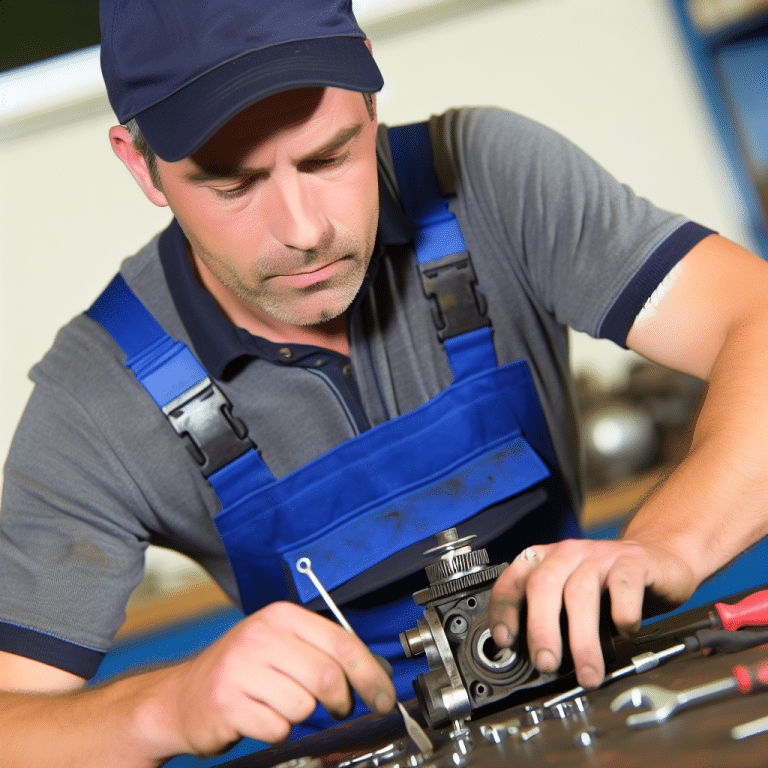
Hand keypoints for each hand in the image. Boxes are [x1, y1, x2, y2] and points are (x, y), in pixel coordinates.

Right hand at [154, 601, 395, 756]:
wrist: (180, 697)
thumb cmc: (240, 672)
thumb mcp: (278, 645)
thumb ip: (321, 651)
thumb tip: (375, 673)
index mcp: (280, 616)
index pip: (341, 641)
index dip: (370, 673)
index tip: (384, 696)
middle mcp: (260, 636)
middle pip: (327, 676)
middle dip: (342, 701)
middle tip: (339, 708)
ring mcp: (240, 669)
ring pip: (304, 704)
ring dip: (301, 715)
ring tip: (281, 706)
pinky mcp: (227, 703)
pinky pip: (278, 727)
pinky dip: (278, 731)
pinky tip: (261, 718)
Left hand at [487, 538, 696, 688]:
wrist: (659, 559)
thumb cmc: (610, 586)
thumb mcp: (573, 599)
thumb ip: (555, 619)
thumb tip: (536, 660)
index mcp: (546, 560)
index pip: (513, 580)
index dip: (504, 611)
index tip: (505, 641)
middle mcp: (568, 553)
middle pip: (543, 585)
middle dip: (541, 629)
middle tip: (546, 664)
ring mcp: (600, 554)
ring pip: (581, 592)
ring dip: (582, 639)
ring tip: (587, 672)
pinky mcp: (633, 561)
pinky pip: (623, 586)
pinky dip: (623, 614)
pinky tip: (626, 632)